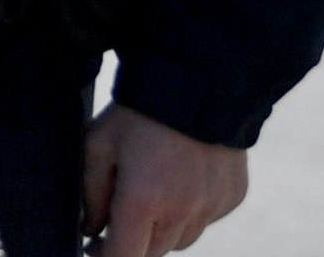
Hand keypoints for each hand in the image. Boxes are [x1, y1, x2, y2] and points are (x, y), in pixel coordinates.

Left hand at [84, 103, 245, 256]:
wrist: (201, 84)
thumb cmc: (139, 113)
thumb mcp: (98, 144)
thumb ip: (91, 193)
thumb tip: (91, 230)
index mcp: (144, 201)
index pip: (124, 256)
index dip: (104, 256)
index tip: (93, 249)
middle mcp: (183, 212)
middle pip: (153, 252)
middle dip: (133, 242)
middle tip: (117, 219)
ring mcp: (212, 207)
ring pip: (181, 240)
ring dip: (162, 230)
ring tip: (150, 195)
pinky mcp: (233, 198)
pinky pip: (205, 220)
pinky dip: (190, 213)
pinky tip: (179, 183)